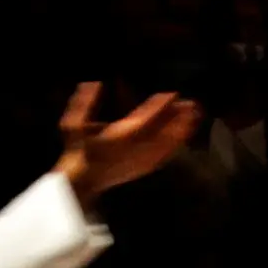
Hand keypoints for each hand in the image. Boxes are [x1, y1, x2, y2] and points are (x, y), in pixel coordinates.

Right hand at [56, 83, 199, 202]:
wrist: (81, 184)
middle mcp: (134, 149)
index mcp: (120, 137)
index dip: (160, 106)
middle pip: (163, 132)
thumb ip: (83, 104)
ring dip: (181, 131)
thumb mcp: (72, 126)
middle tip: (192, 104)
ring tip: (195, 118)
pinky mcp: (143, 168)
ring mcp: (140, 161)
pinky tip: (182, 140)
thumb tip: (92, 84)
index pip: (145, 119)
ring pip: (166, 145)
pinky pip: (163, 157)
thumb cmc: (77, 153)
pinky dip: (174, 147)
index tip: (172, 94)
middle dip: (178, 118)